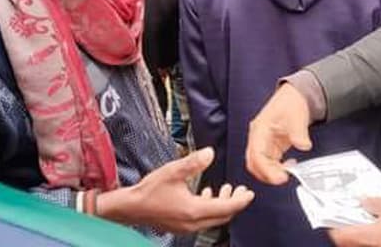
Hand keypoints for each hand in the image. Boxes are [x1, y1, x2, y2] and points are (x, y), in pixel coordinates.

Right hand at [98, 147, 253, 233]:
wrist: (130, 207)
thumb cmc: (149, 190)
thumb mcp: (173, 171)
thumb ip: (193, 162)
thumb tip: (210, 153)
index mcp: (194, 210)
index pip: (226, 208)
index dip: (241, 200)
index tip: (250, 193)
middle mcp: (193, 223)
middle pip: (223, 216)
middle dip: (235, 203)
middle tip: (242, 190)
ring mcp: (186, 227)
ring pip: (213, 219)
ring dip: (222, 205)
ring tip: (227, 190)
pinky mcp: (180, 226)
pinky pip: (202, 220)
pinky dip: (210, 208)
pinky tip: (206, 195)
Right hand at [245, 83, 312, 184]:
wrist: (294, 97)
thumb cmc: (290, 103)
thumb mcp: (296, 117)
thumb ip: (299, 133)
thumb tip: (304, 145)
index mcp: (259, 129)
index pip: (256, 155)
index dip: (266, 169)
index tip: (280, 177)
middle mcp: (258, 138)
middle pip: (254, 163)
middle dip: (267, 174)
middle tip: (284, 178)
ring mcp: (263, 143)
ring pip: (260, 165)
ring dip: (272, 173)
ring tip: (288, 172)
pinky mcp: (270, 147)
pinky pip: (269, 163)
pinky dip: (277, 169)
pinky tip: (289, 166)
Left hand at [328, 196, 380, 246]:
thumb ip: (374, 202)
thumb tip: (362, 202)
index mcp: (370, 237)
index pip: (339, 236)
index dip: (332, 226)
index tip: (331, 217)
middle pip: (350, 243)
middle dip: (347, 230)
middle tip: (348, 216)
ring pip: (364, 246)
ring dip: (362, 235)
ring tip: (366, 220)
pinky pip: (378, 246)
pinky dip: (375, 239)